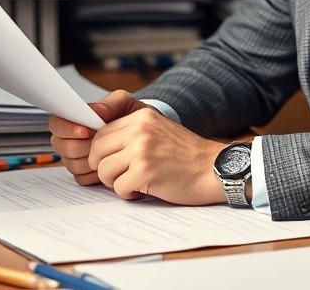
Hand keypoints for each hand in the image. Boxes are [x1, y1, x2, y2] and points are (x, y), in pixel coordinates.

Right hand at [49, 90, 141, 185]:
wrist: (142, 135)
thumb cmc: (129, 116)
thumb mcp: (125, 103)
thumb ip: (111, 103)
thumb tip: (97, 111)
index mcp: (74, 119)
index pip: (56, 124)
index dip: (67, 128)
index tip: (86, 130)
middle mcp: (70, 139)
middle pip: (62, 146)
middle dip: (82, 145)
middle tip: (100, 142)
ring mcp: (75, 157)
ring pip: (71, 163)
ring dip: (90, 158)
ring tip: (107, 150)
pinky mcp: (83, 173)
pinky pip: (80, 177)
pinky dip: (94, 172)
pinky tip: (107, 162)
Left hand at [88, 101, 226, 205]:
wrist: (214, 168)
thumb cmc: (186, 155)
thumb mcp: (158, 130)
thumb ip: (131, 132)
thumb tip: (97, 146)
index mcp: (142, 116)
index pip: (100, 133)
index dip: (101, 153)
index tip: (113, 162)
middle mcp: (140, 129)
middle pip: (96, 152)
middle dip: (104, 168)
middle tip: (122, 175)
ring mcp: (141, 150)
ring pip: (104, 171)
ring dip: (117, 182)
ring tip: (137, 181)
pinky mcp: (144, 172)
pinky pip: (119, 188)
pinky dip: (130, 193)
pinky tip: (146, 188)